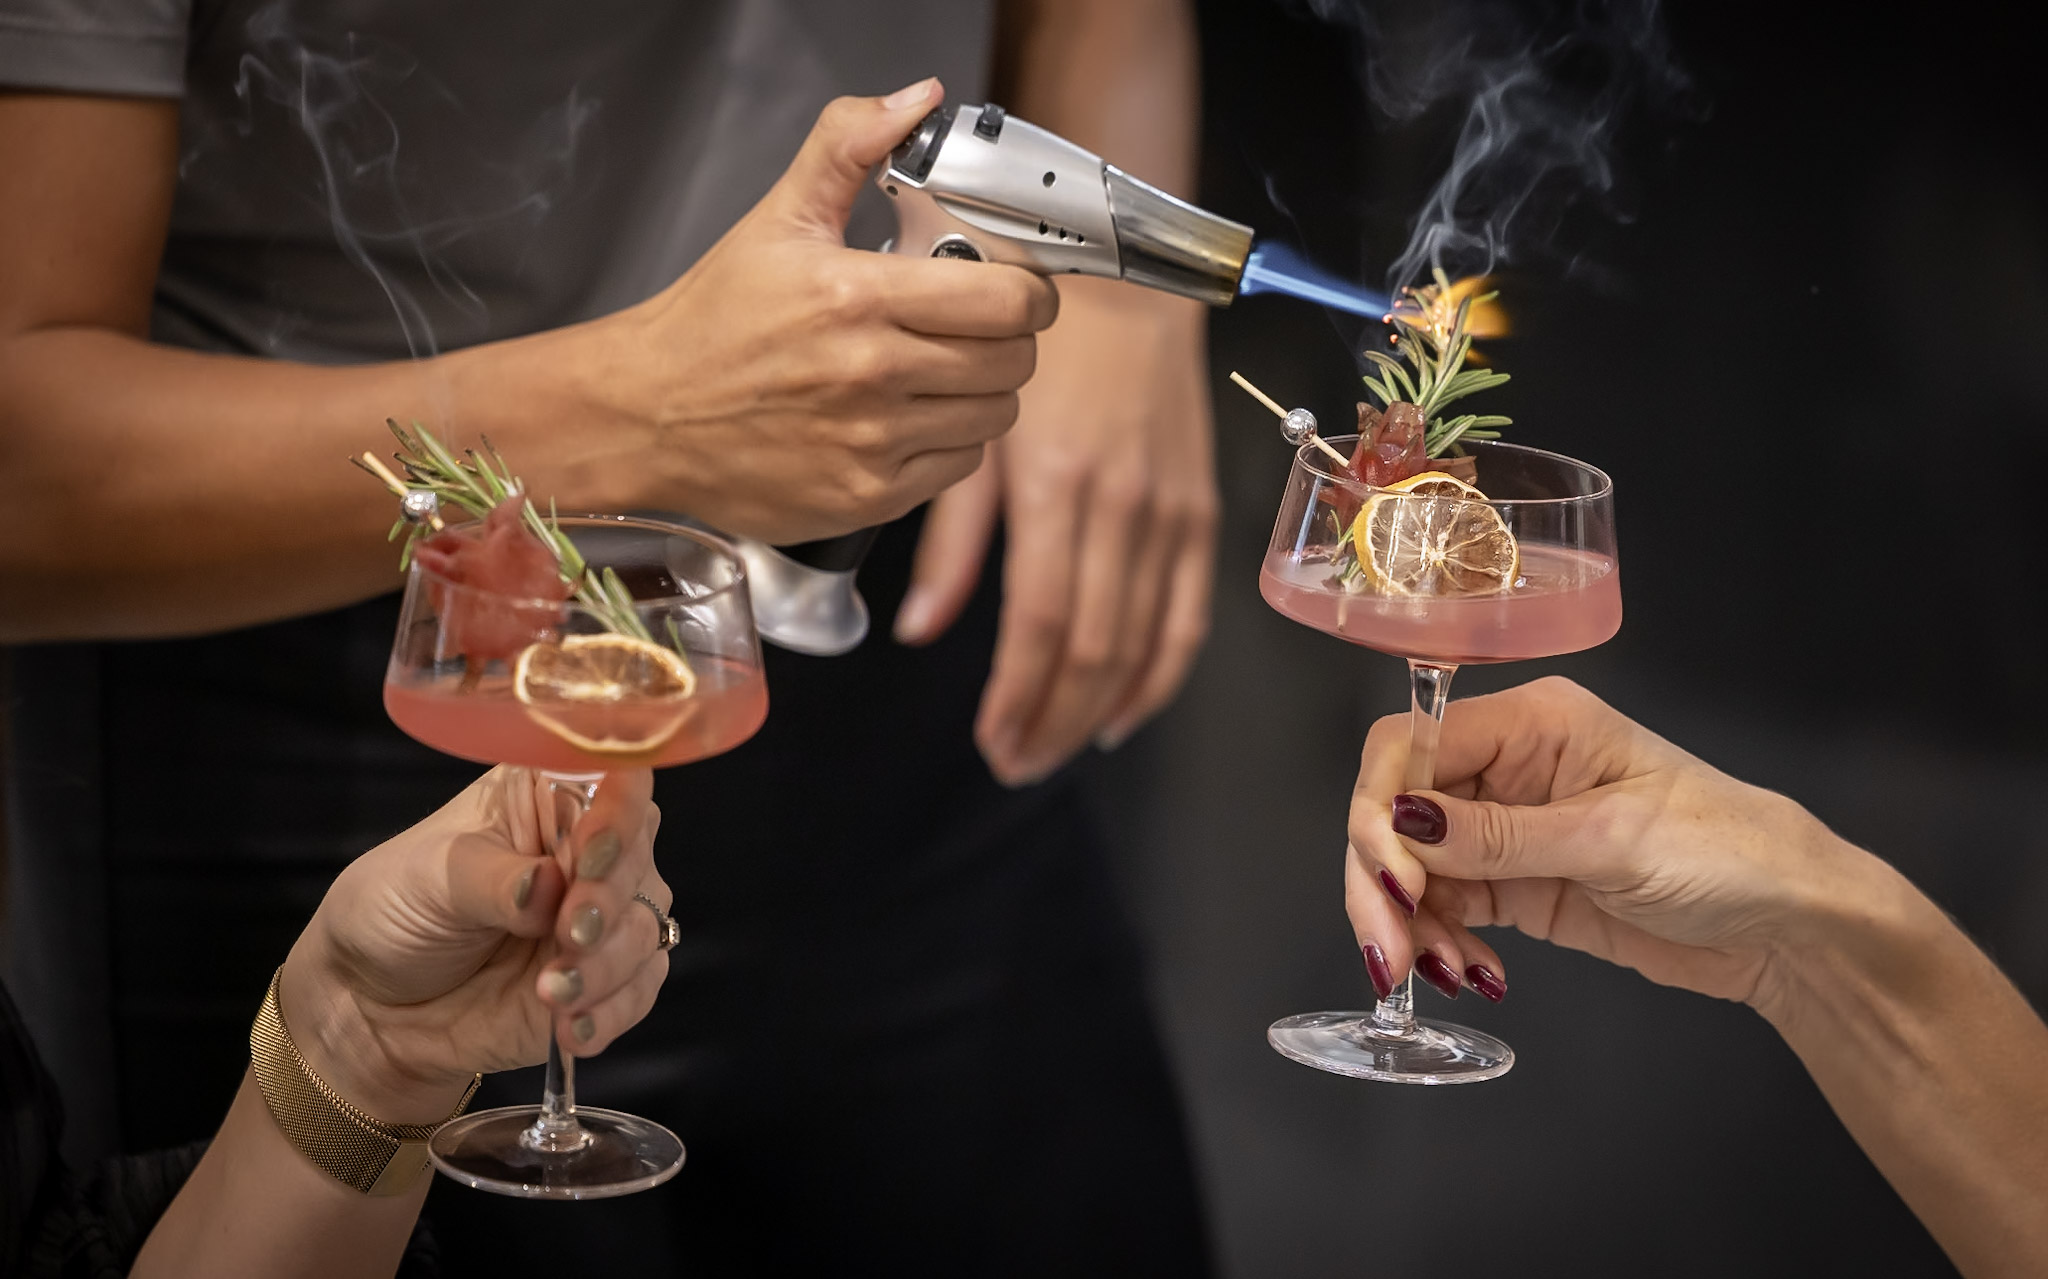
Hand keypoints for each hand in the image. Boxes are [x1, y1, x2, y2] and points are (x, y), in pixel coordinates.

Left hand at [278, 767, 665, 1122]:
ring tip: (552, 992)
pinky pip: (638, 991)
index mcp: (547, 796)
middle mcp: (588, 850)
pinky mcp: (607, 979)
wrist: (374, 1004)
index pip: (613, 779)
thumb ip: (494, 881)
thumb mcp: (429, 879)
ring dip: (606, 965)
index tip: (591, 852)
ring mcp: (603, 916)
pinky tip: (570, 1028)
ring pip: (645, 929)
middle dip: (609, 899)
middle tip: (570, 933)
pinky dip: (611, 1011)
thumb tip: (548, 887)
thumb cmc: (396, 910)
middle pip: (638, 857)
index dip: (616, 811)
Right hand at [587, 79, 1059, 544]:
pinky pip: (960, 467)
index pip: (1006, 299)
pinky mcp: (867, 496)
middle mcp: (871, 373)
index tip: (1018, 288)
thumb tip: (909, 105)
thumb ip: (847, 147)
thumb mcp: (778, 218)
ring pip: (994, 416)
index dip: (1030, 291)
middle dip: (1008, 338)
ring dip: (983, 391)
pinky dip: (950, 442)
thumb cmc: (711, 324)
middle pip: (1012, 360)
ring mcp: (871, 442)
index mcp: (858, 296)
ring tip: (941, 370)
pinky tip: (910, 417)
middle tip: (976, 327)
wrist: (646, 414)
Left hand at [894, 280, 1216, 784]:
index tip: (991, 744)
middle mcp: (1123, 506)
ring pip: (1145, 641)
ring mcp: (1171, 508)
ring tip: (1059, 749)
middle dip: (1056, 721)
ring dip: (1102, 709)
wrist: (1118, 265)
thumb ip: (949, 536)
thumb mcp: (969, 424)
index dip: (1018, 698)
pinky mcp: (1201, 503)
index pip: (1041, 625)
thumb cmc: (1025, 340)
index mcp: (1056, 486)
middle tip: (1017, 763)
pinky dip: (1164, 671)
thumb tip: (921, 630)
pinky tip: (1128, 710)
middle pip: (1096, 649)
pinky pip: (1192, 610)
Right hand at [1343, 677, 1877, 1010]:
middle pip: (1398, 811)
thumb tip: (1400, 821)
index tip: (1390, 880)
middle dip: (1383, 882)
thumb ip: (1499, 836)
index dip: (1382, 809)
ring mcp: (1509, 829)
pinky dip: (1443, 944)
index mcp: (1532, 724)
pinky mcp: (1518, 886)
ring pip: (1413, 868)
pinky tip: (1473, 974)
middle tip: (1390, 954)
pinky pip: (1447, 909)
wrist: (1790, 928)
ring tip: (1442, 975)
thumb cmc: (1730, 852)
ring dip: (1410, 924)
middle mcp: (1508, 768)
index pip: (1410, 745)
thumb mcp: (1612, 839)